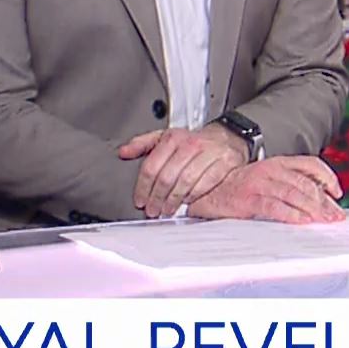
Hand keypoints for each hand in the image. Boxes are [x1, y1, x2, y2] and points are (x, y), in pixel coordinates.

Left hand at [119, 124, 251, 218]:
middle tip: (152, 210)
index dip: (143, 187)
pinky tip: (187, 201)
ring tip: (167, 209)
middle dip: (157, 198)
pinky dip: (194, 195)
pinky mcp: (223, 163)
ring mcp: (208, 153)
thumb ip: (142, 144)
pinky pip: (205, 184)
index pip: (151, 166)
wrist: (225, 138)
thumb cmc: (192, 142)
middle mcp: (190, 144)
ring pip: (185, 182)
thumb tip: (124, 152)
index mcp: (173, 138)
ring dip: (174, 200)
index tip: (140, 200)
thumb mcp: (165, 137)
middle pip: (167, 177)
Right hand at [187, 156, 345, 222]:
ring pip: (294, 194)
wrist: (208, 192)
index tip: (336, 192)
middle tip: (335, 215)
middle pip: (305, 183)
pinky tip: (302, 221)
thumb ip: (289, 183)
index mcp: (276, 162)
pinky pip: (275, 207)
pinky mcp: (249, 199)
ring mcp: (259, 183)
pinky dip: (292, 214)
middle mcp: (270, 170)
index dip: (327, 177)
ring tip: (324, 220)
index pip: (310, 163)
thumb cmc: (238, 188)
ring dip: (313, 209)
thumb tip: (316, 198)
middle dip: (324, 201)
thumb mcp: (267, 178)